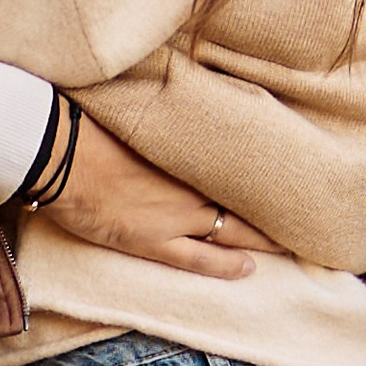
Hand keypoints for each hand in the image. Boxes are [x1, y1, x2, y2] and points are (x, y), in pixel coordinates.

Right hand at [40, 116, 271, 277]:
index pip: (238, 163)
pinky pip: (201, 259)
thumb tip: (181, 98)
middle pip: (244, 199)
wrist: (62, 155)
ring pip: (233, 230)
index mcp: (188, 150)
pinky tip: (249, 268)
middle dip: (274, 207)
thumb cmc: (91, 126)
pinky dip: (227, 265)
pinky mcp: (155, 241)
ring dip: (263, 238)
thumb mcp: (138, 113)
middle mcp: (191, 184)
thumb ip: (168, 118)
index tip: (287, 168)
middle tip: (304, 211)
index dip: (263, 171)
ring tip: (291, 242)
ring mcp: (177, 216)